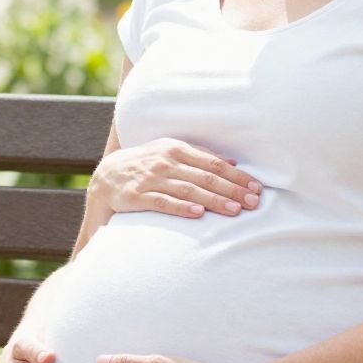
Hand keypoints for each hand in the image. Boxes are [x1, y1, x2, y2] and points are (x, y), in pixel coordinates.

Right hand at [92, 140, 262, 220]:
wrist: (106, 177)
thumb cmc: (146, 165)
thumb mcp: (170, 153)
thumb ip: (200, 156)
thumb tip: (232, 163)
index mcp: (176, 148)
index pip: (213, 162)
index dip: (236, 176)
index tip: (256, 187)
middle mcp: (165, 161)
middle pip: (205, 176)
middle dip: (231, 189)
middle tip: (253, 202)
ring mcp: (150, 178)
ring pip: (188, 189)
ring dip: (213, 200)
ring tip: (234, 210)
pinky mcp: (137, 196)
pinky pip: (162, 202)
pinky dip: (181, 207)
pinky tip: (198, 213)